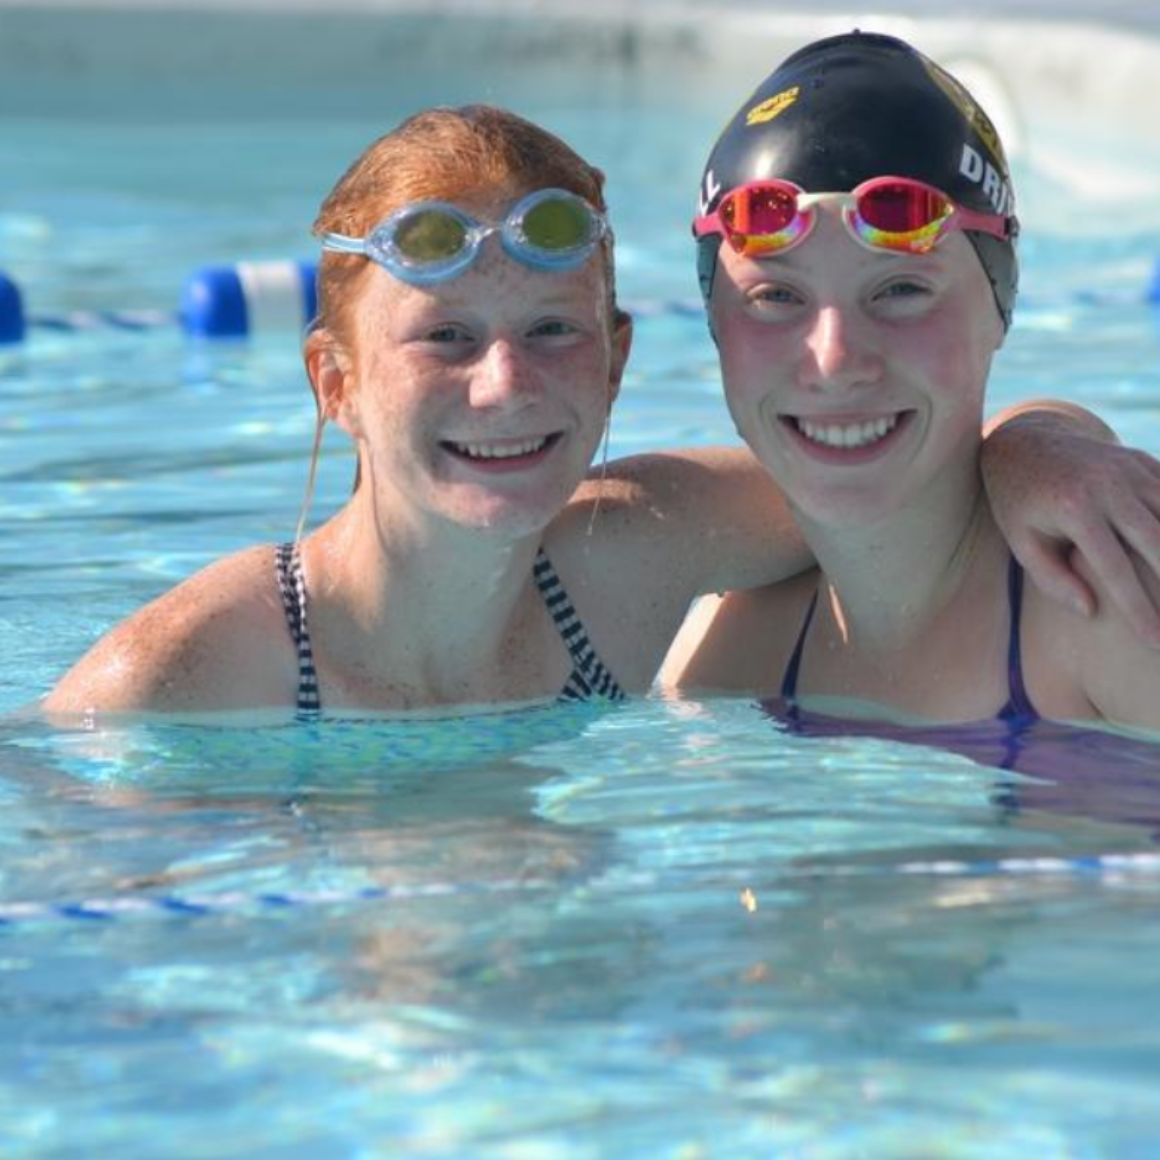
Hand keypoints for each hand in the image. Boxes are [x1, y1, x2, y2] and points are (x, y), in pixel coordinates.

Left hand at [983, 405, 1159, 645]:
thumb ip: (1051, 579)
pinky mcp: (1144, 462)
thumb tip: (1091, 611)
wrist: (1026, 441)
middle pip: (1158, 541)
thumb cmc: (1019, 503)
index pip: (1114, 568)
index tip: (1154, 641)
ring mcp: (1130, 469)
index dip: (1138, 607)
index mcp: (1073, 508)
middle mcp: (1107, 485)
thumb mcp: (1020, 541)